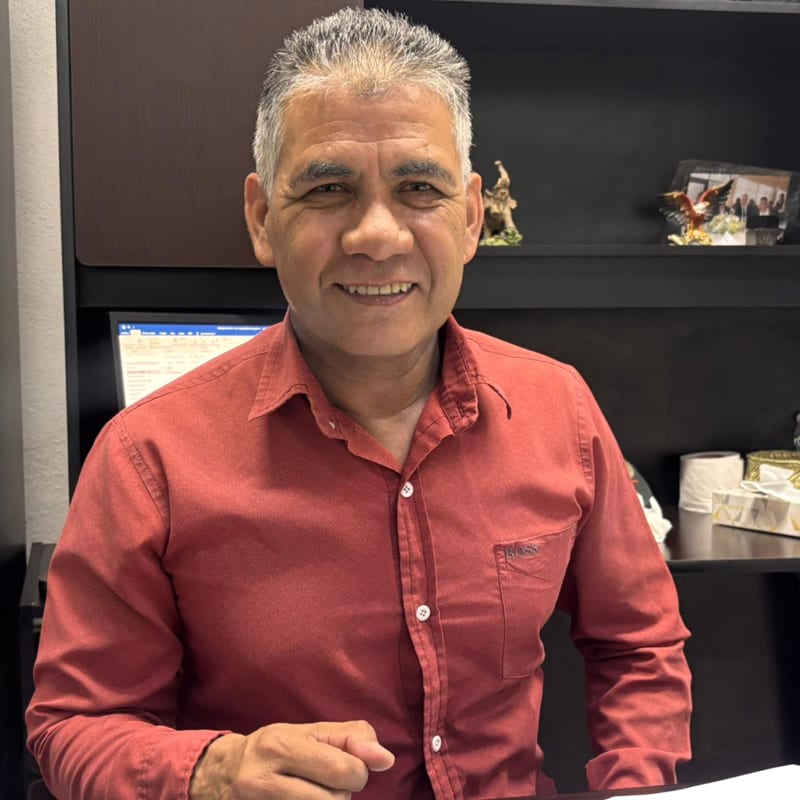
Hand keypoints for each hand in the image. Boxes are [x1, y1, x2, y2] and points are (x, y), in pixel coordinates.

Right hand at [189, 719, 394, 798]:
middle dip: (342, 795)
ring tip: (312, 796)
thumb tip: (386, 759)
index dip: (357, 772)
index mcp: (281, 745)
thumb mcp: (309, 733)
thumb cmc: (275, 749)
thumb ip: (352, 738)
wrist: (218, 774)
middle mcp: (263, 779)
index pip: (344, 770)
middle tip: (324, 785)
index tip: (344, 767)